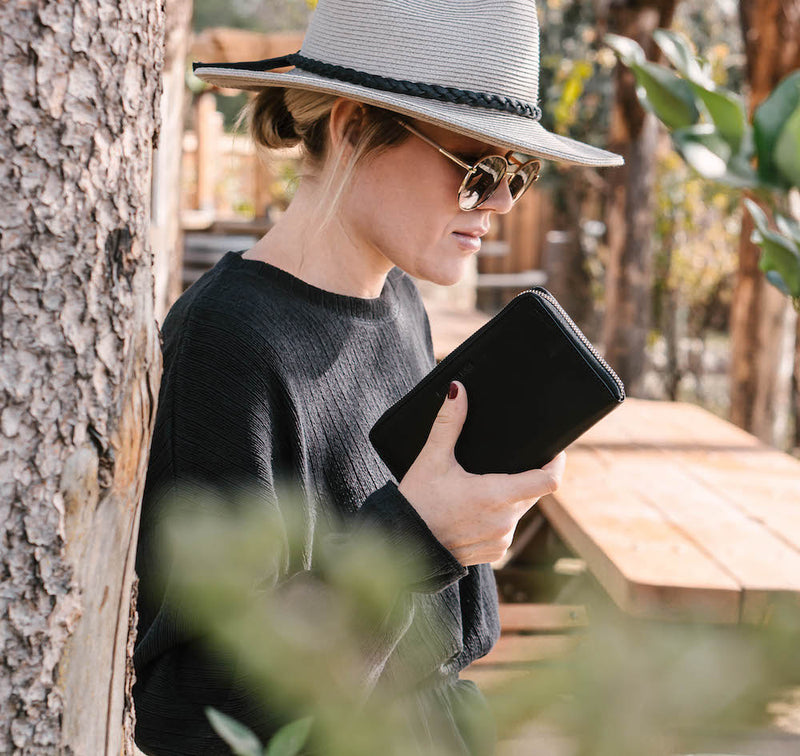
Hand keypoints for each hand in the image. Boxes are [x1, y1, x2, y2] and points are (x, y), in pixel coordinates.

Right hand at [398, 381, 565, 565]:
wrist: (404, 543)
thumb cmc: (417, 502)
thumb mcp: (432, 458)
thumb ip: (449, 422)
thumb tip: (458, 391)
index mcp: (496, 495)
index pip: (548, 480)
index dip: (557, 463)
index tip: (555, 451)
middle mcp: (505, 521)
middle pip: (533, 493)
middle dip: (525, 476)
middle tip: (502, 464)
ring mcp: (501, 539)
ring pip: (519, 511)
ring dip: (509, 499)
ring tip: (480, 489)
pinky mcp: (494, 552)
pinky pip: (506, 530)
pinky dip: (497, 519)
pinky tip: (474, 512)